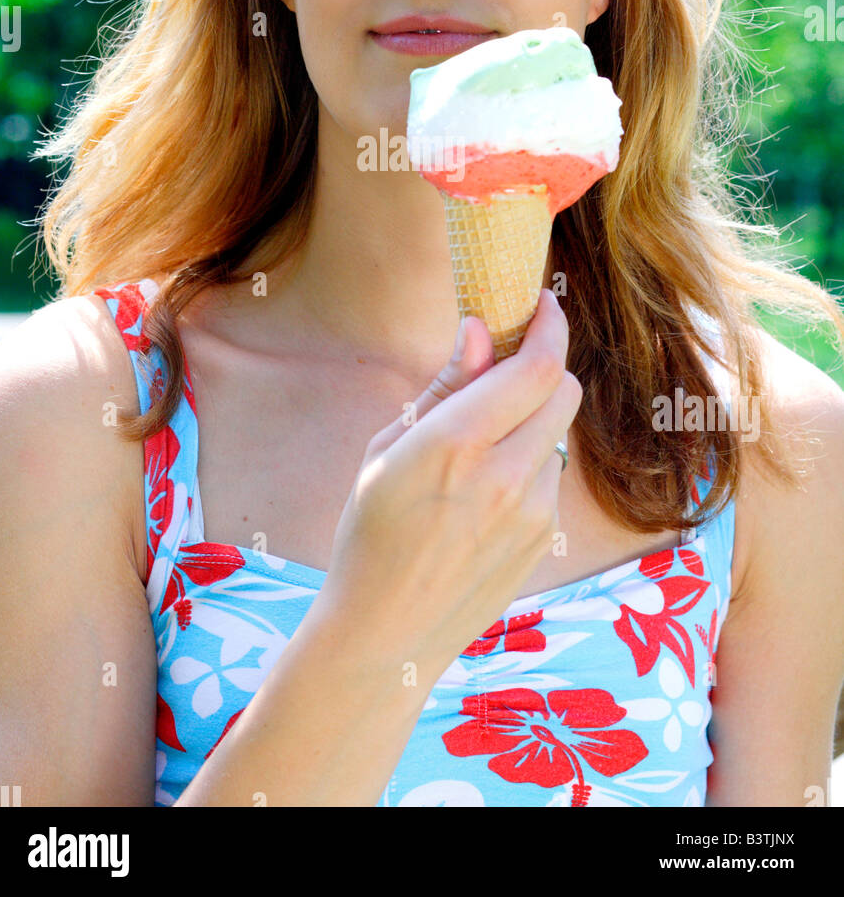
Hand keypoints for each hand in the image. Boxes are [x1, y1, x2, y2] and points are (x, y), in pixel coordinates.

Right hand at [315, 288, 580, 684]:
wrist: (385, 631)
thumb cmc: (370, 531)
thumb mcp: (388, 448)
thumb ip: (445, 386)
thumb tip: (478, 328)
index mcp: (454, 444)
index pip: (535, 367)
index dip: (550, 326)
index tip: (543, 304)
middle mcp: (504, 477)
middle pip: (563, 390)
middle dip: (544, 366)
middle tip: (512, 363)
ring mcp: (532, 513)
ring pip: (559, 432)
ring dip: (533, 419)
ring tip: (483, 445)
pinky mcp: (545, 539)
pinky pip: (551, 475)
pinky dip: (530, 462)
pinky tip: (486, 490)